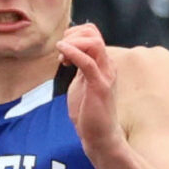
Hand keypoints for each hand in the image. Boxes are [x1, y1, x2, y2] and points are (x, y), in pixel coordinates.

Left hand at [56, 24, 122, 161]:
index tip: (62, 51)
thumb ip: (79, 67)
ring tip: (62, 58)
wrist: (100, 136)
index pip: (92, 34)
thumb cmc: (89, 113)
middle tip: (61, 51)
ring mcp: (105, 75)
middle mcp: (107, 66)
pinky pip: (88, 62)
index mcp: (103, 64)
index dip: (74, 35)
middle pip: (93, 33)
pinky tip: (62, 56)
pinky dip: (73, 53)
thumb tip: (68, 52)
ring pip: (94, 43)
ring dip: (73, 44)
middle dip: (72, 35)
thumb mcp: (82, 83)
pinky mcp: (100, 86)